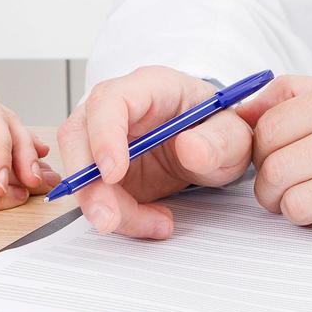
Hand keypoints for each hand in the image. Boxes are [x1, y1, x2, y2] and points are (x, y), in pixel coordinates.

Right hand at [56, 66, 253, 239]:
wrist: (211, 146)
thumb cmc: (216, 130)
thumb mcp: (234, 136)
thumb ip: (219, 141)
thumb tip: (189, 149)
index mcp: (149, 87)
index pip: (109, 100)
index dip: (103, 135)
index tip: (113, 172)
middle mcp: (116, 108)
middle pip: (77, 136)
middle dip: (87, 183)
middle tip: (109, 219)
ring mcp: (103, 138)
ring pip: (80, 171)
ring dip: (104, 206)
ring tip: (155, 224)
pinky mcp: (101, 169)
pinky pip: (95, 194)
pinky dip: (120, 215)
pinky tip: (155, 221)